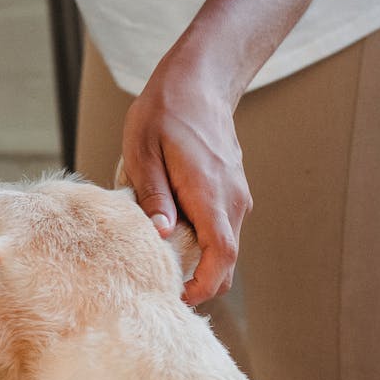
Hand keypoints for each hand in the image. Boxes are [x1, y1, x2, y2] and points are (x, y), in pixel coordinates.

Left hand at [120, 44, 250, 304]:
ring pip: (224, 247)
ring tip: (158, 258)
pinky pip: (221, 229)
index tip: (178, 297)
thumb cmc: (165, 113)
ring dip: (198, 261)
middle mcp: (232, 200)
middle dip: (199, 282)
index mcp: (210, 193)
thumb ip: (152, 196)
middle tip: (160, 286)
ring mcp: (236, 196)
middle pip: (226, 261)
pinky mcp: (232, 192)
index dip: (203, 285)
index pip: (220, 256)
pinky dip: (201, 242)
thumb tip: (159, 236)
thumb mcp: (143, 152)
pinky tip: (170, 233)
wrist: (200, 82)